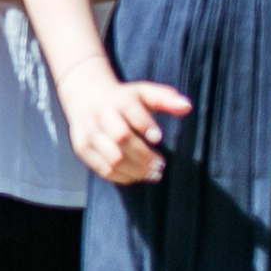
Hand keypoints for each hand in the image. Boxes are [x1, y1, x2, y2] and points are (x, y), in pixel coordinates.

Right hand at [65, 74, 192, 183]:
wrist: (86, 97)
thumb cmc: (124, 99)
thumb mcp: (144, 93)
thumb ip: (166, 99)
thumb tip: (187, 107)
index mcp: (118, 99)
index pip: (131, 110)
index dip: (145, 124)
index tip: (158, 138)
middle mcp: (100, 115)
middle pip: (121, 138)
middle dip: (144, 155)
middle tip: (161, 165)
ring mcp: (89, 133)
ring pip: (112, 158)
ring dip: (136, 170)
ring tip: (153, 174)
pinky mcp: (82, 148)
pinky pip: (103, 169)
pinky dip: (123, 177)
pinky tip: (137, 176)